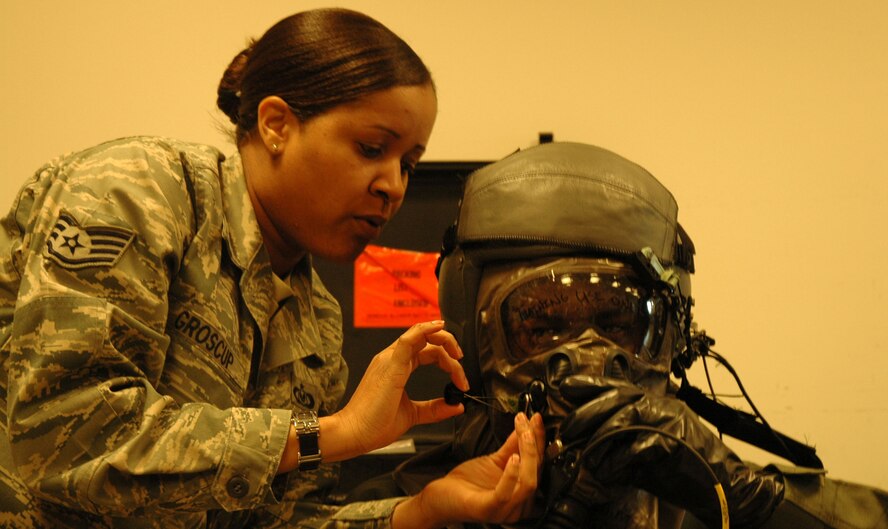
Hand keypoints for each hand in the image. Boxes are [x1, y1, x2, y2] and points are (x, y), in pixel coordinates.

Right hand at [328, 321, 468, 459]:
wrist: (354, 433)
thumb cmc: (374, 424)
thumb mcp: (412, 414)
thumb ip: (434, 409)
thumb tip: (456, 405)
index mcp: (396, 366)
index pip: (426, 350)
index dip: (447, 360)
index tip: (459, 380)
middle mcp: (392, 358)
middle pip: (427, 340)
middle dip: (450, 349)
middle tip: (461, 369)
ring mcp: (390, 359)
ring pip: (421, 335)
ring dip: (444, 341)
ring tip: (457, 357)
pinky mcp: (391, 365)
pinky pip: (409, 339)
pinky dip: (426, 330)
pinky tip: (439, 328)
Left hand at [394, 412, 545, 528]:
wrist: (441, 497)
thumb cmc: (467, 483)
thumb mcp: (494, 460)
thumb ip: (512, 446)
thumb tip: (526, 427)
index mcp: (522, 493)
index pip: (539, 465)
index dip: (540, 441)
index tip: (536, 420)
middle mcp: (518, 506)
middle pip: (537, 473)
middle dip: (535, 444)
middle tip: (529, 422)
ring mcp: (504, 510)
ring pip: (527, 483)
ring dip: (528, 455)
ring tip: (524, 434)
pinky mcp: (488, 509)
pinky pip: (505, 494)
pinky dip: (511, 475)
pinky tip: (512, 459)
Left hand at [554, 375, 782, 527]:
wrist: (726, 487)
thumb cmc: (686, 467)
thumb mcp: (650, 447)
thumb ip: (624, 440)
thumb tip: (588, 445)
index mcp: (655, 403)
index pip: (617, 386)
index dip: (589, 384)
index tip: (565, 385)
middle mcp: (661, 407)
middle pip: (615, 400)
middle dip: (585, 414)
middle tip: (567, 430)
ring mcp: (668, 422)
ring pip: (621, 420)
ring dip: (598, 442)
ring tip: (587, 458)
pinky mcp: (673, 442)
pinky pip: (635, 448)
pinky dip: (617, 462)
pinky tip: (608, 472)